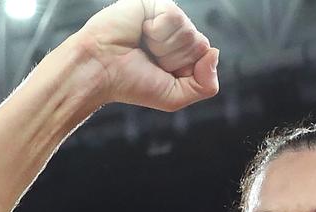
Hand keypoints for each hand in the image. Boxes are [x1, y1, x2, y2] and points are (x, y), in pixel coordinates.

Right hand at [76, 0, 218, 110]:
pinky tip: (141, 31)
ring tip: (142, 45)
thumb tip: (215, 52)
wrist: (100, 69)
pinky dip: (157, 30)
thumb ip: (205, 86)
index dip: (185, 69)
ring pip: (188, 31)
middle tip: (148, 59)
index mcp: (183, 54)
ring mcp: (166, 16)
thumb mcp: (174, 97)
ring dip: (163, 46)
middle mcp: (177, 34)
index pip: (207, 56)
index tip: (161, 72)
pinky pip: (174, 16)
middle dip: (174, 59)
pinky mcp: (154, 2)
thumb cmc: (131, 83)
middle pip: (200, 44)